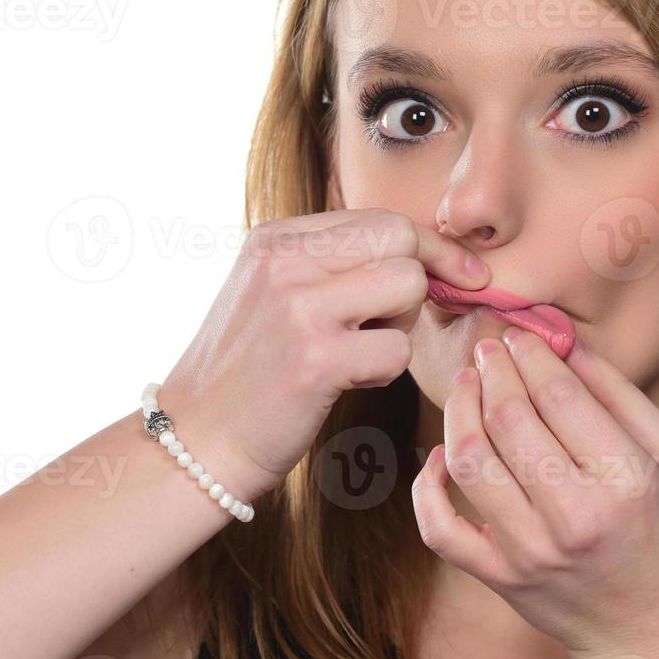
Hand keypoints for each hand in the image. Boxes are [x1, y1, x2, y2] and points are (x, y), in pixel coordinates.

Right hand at [161, 207, 489, 497]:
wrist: (197, 440)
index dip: (429, 246)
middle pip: (401, 241)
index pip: (380, 218)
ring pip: (408, 287)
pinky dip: (385, 370)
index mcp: (276, 238)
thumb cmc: (248, 372)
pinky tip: (348, 381)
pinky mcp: (317, 359)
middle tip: (402, 320)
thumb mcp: (271, 291)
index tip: (461, 272)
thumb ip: (330, 262)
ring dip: (400, 327)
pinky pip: (398, 347)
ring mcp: (299, 308)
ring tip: (358, 351)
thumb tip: (421, 250)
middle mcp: (285, 262)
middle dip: (423, 280)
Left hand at [411, 326, 658, 658]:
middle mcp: (573, 517)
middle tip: (488, 347)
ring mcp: (528, 551)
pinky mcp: (498, 577)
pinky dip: (427, 486)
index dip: (530, 354)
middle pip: (508, 419)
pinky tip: (440, 454)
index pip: (558, 395)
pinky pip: (439, 527)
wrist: (649, 632)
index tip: (519, 335)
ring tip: (467, 384)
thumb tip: (563, 340)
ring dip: (458, 410)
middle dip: (492, 370)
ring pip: (469, 461)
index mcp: (624, 481)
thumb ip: (617, 393)